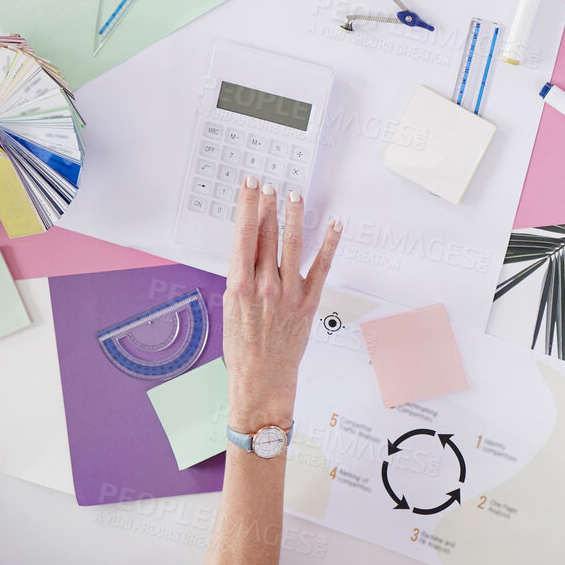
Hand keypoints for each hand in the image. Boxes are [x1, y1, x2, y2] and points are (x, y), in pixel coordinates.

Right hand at [223, 177, 341, 432]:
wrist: (261, 379)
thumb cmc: (242, 346)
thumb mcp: (230, 306)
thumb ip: (241, 275)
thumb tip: (248, 245)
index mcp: (240, 285)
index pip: (243, 235)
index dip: (247, 206)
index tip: (249, 186)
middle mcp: (265, 286)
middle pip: (266, 234)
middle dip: (267, 206)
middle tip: (269, 185)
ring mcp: (289, 293)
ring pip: (294, 244)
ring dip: (294, 216)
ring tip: (293, 197)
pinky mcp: (309, 302)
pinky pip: (323, 267)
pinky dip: (330, 244)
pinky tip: (335, 225)